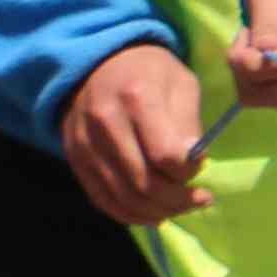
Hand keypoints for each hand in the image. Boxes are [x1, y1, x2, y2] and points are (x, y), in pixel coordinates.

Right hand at [60, 42, 211, 225]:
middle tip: (200, 198)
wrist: (98, 63)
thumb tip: (193, 164)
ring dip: (159, 212)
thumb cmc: (150, 72)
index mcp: (136, 98)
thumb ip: (188, 124)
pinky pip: (102, 199)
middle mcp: (104, 123)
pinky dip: (131, 214)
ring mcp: (84, 143)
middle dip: (178, 200)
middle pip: (144, 183)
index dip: (189, 172)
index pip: (165, 156)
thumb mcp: (181, 83)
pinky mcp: (74, 158)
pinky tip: (155, 212)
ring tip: (181, 206)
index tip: (201, 166)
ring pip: (123, 198)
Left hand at [229, 0, 276, 111]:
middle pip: (276, 87)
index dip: (253, 61)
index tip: (241, 38)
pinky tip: (265, 64)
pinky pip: (276, 103)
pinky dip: (260, 86)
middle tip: (249, 37)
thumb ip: (267, 28)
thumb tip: (262, 61)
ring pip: (271, 99)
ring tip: (258, 48)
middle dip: (247, 65)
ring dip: (250, 77)